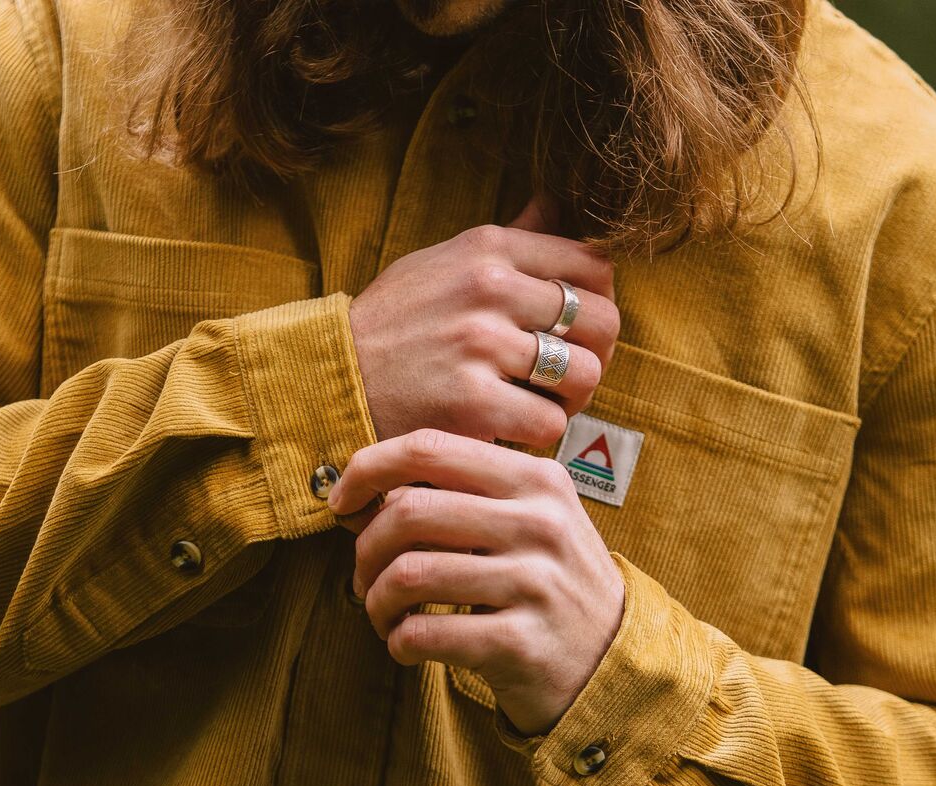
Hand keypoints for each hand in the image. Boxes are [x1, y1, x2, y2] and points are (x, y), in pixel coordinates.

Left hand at [327, 428, 625, 736]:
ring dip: (377, 602)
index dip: (367, 469)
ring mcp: (534, 584)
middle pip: (409, 512)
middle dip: (365, 549)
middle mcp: (540, 524)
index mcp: (537, 480)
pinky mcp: (520, 642)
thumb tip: (373, 490)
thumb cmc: (551, 586)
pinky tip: (406, 646)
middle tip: (363, 578)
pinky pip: (425, 634)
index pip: (430, 449)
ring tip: (384, 617)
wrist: (613, 663)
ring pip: (409, 574)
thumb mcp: (532, 523)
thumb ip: (468, 495)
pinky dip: (398, 642)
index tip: (341, 502)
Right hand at [348, 208, 619, 448]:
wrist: (332, 378)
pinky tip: (510, 430)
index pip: (595, 265)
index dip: (600, 304)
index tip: (577, 331)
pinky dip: (536, 435)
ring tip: (540, 404)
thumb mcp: (444, 261)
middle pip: (603, 322)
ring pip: (583, 376)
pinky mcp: (473, 405)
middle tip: (566, 377)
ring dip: (571, 401)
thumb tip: (557, 200)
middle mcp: (490, 288)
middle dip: (595, 356)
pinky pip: (547, 424)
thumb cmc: (396, 325)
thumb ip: (509, 239)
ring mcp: (481, 346)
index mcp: (489, 248)